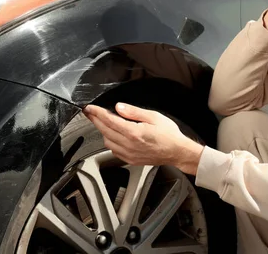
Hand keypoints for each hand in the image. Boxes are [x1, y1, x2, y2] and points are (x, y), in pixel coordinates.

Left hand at [82, 103, 203, 174]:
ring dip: (103, 131)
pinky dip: (110, 141)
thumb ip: (133, 112)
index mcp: (134, 133)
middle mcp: (129, 145)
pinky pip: (114, 150)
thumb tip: (118, 107)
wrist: (177, 152)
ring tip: (103, 122)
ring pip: (107, 141)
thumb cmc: (169, 135)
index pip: (109, 121)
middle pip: (104, 131)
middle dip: (95, 120)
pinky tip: (113, 135)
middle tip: (90, 112)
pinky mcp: (130, 160)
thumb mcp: (153, 116)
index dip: (97, 113)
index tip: (90, 108)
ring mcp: (128, 154)